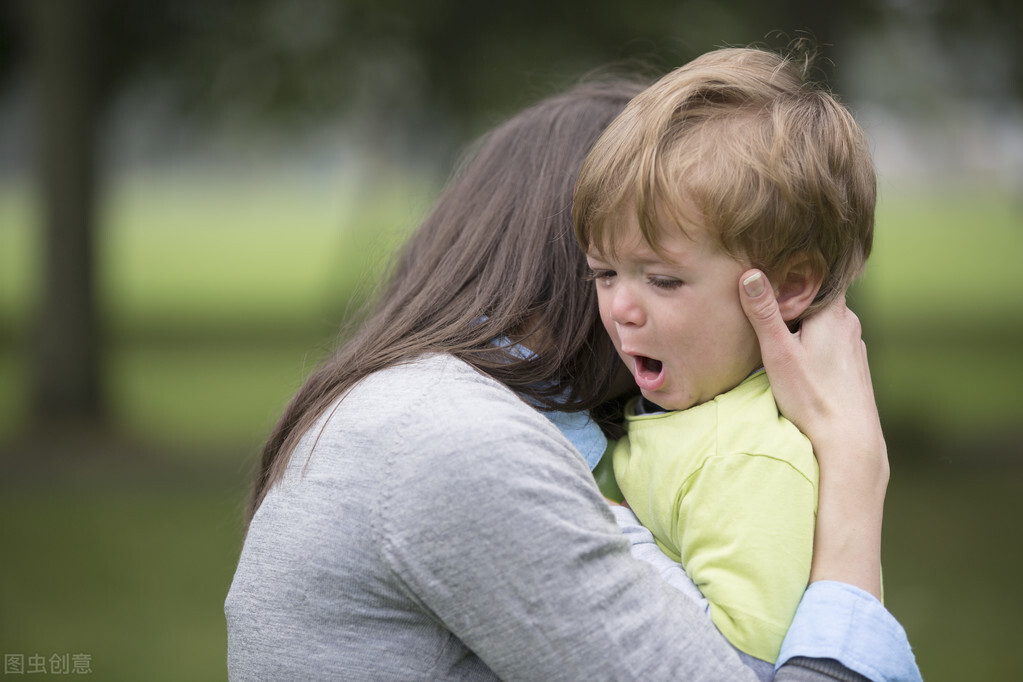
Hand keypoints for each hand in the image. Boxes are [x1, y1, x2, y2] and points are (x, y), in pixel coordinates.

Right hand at [739, 270, 886, 597]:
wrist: (848, 441)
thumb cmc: (812, 398)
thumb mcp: (778, 352)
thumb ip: (764, 312)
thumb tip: (751, 273)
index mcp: (833, 313)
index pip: (817, 273)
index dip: (796, 267)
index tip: (774, 262)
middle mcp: (849, 324)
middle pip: (818, 298)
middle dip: (795, 295)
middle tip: (766, 294)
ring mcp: (854, 346)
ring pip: (825, 321)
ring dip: (804, 320)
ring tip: (779, 324)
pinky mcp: (853, 367)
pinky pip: (830, 342)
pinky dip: (814, 341)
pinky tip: (799, 355)